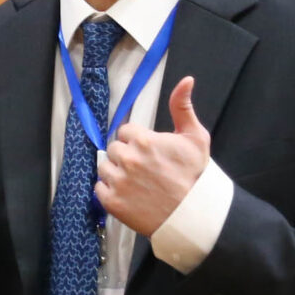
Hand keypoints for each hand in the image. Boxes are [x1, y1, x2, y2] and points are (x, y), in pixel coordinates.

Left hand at [96, 75, 210, 238]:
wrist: (193, 214)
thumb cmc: (195, 175)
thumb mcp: (195, 137)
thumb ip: (183, 107)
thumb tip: (186, 80)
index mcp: (143, 141)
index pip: (125, 132)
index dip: (136, 141)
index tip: (148, 152)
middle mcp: (127, 159)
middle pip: (114, 149)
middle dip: (125, 156)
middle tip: (143, 169)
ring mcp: (118, 181)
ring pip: (104, 168)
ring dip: (115, 173)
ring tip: (135, 182)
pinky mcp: (112, 202)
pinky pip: (99, 189)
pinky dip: (109, 191)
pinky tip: (127, 194)